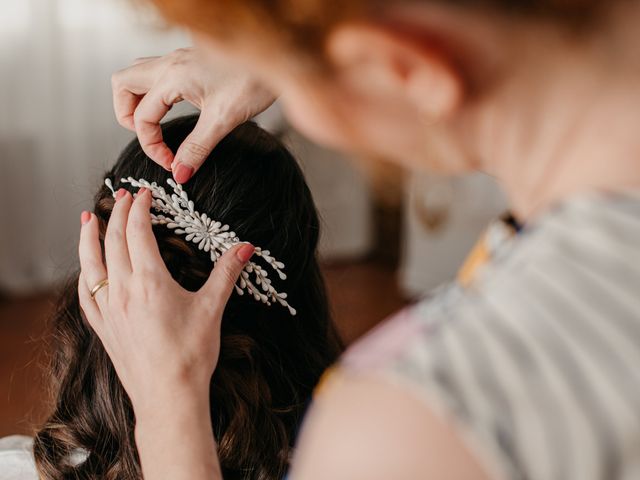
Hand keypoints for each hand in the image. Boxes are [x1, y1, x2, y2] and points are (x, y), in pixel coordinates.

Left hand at [77, 188, 254, 410]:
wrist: (168, 396)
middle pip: (113, 240)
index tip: (144, 193)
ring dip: (89, 237)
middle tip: (123, 195)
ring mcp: (109, 309)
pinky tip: (86, 267)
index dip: (140, 208)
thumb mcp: (213, 308)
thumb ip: (227, 272)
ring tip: (88, 217)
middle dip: (117, 213)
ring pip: (91, 263)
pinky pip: (86, 293)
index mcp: (150, 281)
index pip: (138, 232)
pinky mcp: (103, 327)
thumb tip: (245, 247)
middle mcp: (124, 290)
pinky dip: (84, 272)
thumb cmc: (191, 355)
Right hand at [111, 47, 276, 182]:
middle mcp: (170, 63)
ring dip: (138, 100)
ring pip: (138, 73)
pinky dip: (156, 93)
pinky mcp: (191, 61)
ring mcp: (179, 59)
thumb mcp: (224, 120)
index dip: (152, 146)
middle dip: (126, 115)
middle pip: (123, 84)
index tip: (171, 164)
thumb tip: (180, 173)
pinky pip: (158, 73)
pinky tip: (175, 109)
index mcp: (173, 76)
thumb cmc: (255, 81)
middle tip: (149, 138)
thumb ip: (197, 148)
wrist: (278, 59)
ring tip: (156, 125)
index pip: (142, 116)